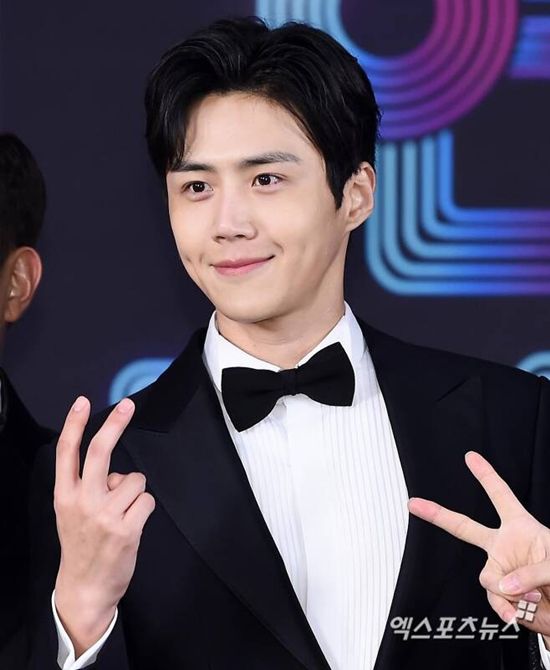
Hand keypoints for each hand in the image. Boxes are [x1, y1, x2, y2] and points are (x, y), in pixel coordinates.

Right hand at [53, 396, 155, 656]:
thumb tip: (116, 473)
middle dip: (115, 424)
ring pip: (135, 479)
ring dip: (135, 493)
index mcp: (65, 496)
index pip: (66, 453)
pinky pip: (147, 499)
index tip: (82, 402)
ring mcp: (104, 516)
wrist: (84, 589)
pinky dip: (144, 508)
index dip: (74, 425)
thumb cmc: (81, 546)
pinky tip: (133, 524)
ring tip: (123, 514)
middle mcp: (82, 501)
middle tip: (127, 405)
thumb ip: (88, 488)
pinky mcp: (126, 529)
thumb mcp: (71, 514)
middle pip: (100, 452)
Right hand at [408, 451, 549, 637]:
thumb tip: (504, 585)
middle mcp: (507, 548)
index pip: (500, 495)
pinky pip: (494, 601)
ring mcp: (504, 572)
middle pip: (466, 528)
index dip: (485, 475)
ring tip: (534, 597)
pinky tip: (518, 612)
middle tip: (416, 503)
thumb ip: (530, 573)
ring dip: (509, 592)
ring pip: (487, 578)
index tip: (471, 457)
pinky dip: (506, 610)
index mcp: (521, 529)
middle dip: (439, 515)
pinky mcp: (505, 596)